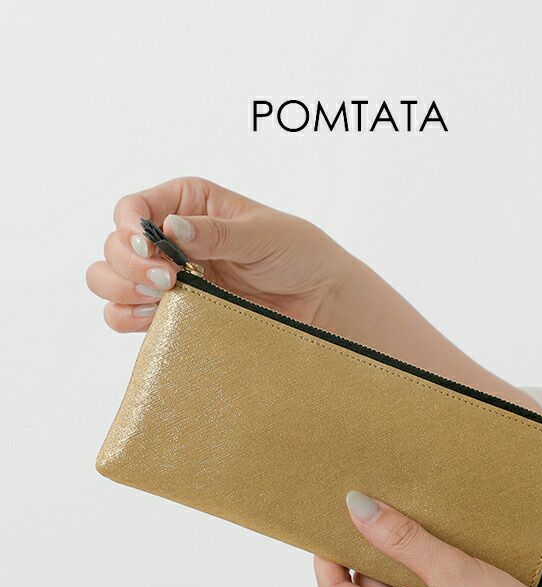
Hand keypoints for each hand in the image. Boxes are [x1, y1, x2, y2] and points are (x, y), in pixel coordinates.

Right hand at [85, 176, 529, 410]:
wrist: (321, 301)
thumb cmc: (301, 254)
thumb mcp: (264, 234)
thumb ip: (216, 232)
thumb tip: (168, 227)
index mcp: (190, 205)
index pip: (135, 207)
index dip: (130, 226)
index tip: (151, 248)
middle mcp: (173, 239)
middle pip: (116, 246)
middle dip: (128, 262)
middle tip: (167, 278)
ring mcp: (171, 277)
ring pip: (110, 279)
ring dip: (123, 288)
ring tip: (164, 295)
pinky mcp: (177, 313)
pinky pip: (128, 316)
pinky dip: (129, 317)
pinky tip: (156, 316)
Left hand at [314, 492, 541, 586]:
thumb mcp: (453, 572)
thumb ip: (401, 539)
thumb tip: (357, 508)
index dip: (326, 556)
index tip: (328, 521)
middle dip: (366, 557)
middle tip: (376, 513)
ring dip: (395, 568)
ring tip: (409, 529)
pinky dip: (416, 584)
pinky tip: (434, 558)